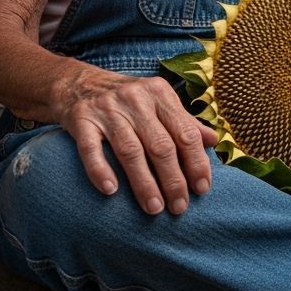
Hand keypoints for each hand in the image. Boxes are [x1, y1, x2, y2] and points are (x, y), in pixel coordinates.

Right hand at [55, 69, 218, 214]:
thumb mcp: (158, 102)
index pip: (185, 132)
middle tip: (179, 207)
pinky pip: (90, 148)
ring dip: (144, 183)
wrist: (77, 82)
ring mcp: (106, 109)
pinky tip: (110, 190)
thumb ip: (184, 121)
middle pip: (160, 145)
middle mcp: (135, 98)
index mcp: (160, 93)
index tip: (202, 189)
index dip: (196, 163)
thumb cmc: (128, 100)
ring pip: (130, 150)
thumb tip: (214, 140)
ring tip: (154, 208)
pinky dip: (100, 169)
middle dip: (173, 180)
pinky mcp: (80, 119)